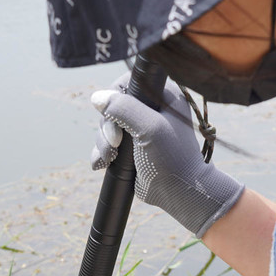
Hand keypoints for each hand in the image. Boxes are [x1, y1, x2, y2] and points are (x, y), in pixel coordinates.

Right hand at [90, 76, 243, 237]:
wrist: (178, 192)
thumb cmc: (171, 158)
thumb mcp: (149, 128)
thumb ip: (124, 108)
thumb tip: (97, 97)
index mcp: (163, 96)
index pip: (129, 82)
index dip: (115, 96)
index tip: (113, 116)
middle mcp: (151, 109)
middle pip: (113, 105)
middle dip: (107, 126)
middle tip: (115, 143)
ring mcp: (139, 129)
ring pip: (107, 126)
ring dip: (103, 142)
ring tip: (109, 158)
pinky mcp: (131, 147)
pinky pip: (107, 143)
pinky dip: (101, 153)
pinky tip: (102, 163)